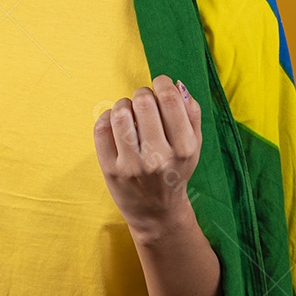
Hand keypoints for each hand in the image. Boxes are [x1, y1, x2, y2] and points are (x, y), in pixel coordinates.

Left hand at [93, 75, 201, 238]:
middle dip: (142, 94)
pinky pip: (101, 128)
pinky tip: (115, 123)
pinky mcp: (110, 170)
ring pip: (120, 113)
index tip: (159, 85)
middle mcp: (158, 157)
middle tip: (143, 101)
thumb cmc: (175, 171)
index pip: (170, 99)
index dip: (161, 83)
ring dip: (123, 104)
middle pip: (144, 102)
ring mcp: (132, 165)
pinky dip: (107, 117)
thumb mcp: (194, 146)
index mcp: (183, 148)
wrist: (156, 212)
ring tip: (128, 111)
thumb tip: (177, 84)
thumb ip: (191, 114)